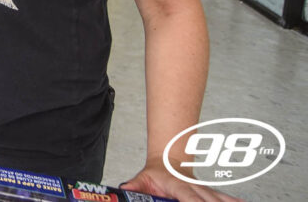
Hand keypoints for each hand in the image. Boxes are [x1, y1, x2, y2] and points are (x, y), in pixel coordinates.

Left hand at [121, 162, 245, 201]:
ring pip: (220, 199)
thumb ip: (134, 187)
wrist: (168, 161)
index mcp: (178, 184)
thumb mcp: (141, 180)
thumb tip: (124, 189)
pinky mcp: (212, 194)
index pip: (188, 196)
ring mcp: (206, 190)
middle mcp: (195, 187)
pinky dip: (235, 201)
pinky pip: (226, 199)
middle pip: (208, 200)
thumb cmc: (154, 175)